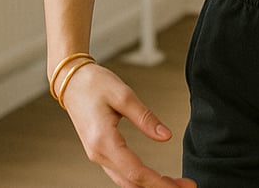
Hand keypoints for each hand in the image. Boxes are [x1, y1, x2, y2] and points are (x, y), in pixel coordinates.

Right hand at [60, 62, 195, 187]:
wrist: (72, 81)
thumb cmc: (95, 84)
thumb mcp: (124, 95)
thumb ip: (145, 118)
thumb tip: (166, 136)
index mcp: (104, 141)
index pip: (135, 172)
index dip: (158, 182)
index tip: (178, 186)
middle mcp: (98, 154)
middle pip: (131, 183)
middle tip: (186, 186)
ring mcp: (98, 154)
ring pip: (125, 181)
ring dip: (150, 185)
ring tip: (175, 183)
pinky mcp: (100, 151)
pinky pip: (120, 172)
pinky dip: (139, 179)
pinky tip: (154, 177)